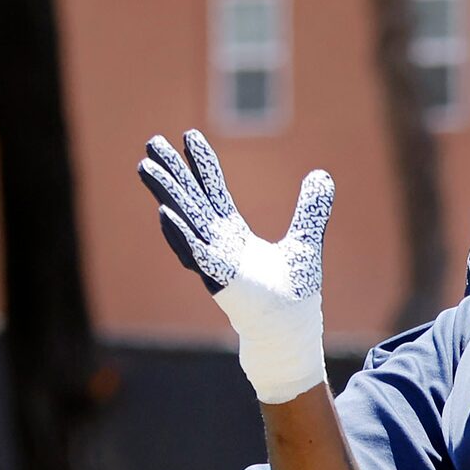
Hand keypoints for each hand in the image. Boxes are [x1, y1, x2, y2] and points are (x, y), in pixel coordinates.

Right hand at [139, 129, 332, 404]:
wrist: (292, 335)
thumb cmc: (294, 297)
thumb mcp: (305, 242)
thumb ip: (311, 210)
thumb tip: (323, 176)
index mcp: (234, 236)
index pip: (213, 192)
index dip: (202, 165)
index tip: (189, 135)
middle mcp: (219, 246)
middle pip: (190, 201)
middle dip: (171, 173)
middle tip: (152, 142)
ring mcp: (215, 263)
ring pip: (185, 222)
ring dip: (166, 195)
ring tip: (146, 168)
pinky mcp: (219, 282)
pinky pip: (195, 255)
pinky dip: (180, 235)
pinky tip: (164, 213)